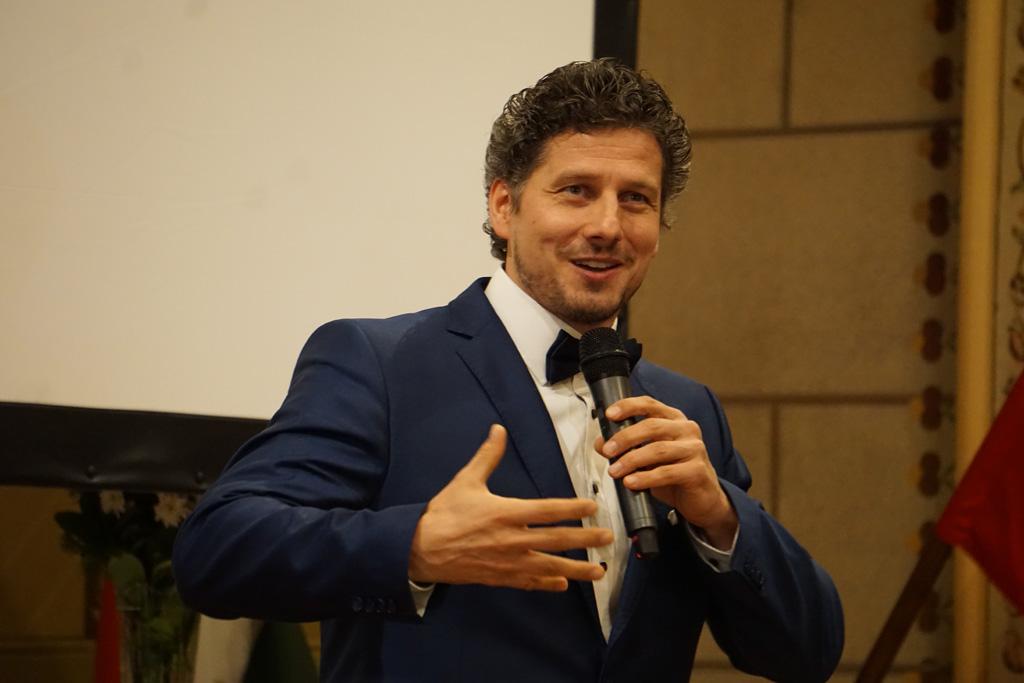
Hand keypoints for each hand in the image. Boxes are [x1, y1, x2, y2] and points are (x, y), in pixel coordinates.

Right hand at [408, 424, 611, 590]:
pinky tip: (563, 584)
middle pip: (556, 540)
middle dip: (585, 539)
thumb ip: (488, 456)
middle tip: (608, 539)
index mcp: (506, 513)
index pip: (547, 511)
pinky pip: (529, 582)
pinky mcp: (499, 577)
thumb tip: (498, 430)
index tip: (593, 507)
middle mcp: (511, 540)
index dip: (572, 508)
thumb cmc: (443, 514)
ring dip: (576, 569)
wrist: (419, 549)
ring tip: (600, 571)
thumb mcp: (466, 480)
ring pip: (549, 566)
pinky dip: (547, 584)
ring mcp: (507, 562)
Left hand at [596, 397, 737, 548]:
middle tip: (607, 451)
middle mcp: (686, 429)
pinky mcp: (697, 470)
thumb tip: (601, 443)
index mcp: (673, 420)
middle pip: (652, 426)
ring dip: (631, 460)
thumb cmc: (674, 474)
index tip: (610, 414)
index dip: (628, 406)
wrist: (701, 500)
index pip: (650, 404)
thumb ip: (627, 448)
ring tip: (615, 471)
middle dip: (625, 438)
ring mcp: (695, 449)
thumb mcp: (647, 459)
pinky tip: (631, 483)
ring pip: (658, 449)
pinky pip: (667, 472)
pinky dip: (645, 478)